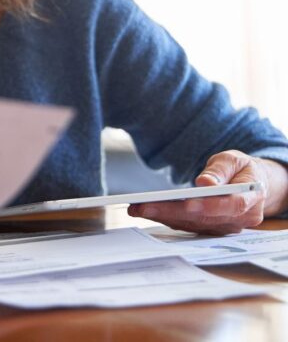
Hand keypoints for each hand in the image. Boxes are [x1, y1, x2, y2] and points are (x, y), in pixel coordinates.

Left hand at [127, 150, 287, 234]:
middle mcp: (240, 219)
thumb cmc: (242, 170)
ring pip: (193, 224)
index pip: (231, 206)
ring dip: (164, 217)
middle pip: (204, 218)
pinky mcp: (212, 229)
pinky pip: (188, 225)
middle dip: (171, 212)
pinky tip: (147, 211)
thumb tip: (205, 183)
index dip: (209, 206)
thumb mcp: (234, 160)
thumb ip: (220, 171)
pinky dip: (167, 219)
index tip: (186, 203)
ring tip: (137, 208)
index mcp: (251, 200)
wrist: (253, 183)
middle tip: (143, 206)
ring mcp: (225, 227)